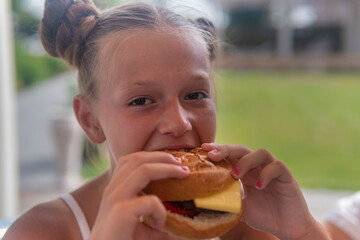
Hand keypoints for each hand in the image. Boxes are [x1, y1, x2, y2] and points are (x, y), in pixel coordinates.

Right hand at [89, 151, 188, 239]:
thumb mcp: (137, 223)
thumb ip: (154, 215)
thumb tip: (180, 216)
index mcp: (114, 189)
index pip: (130, 160)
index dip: (152, 155)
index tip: (172, 160)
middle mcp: (113, 189)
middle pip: (138, 158)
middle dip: (163, 156)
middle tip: (182, 164)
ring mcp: (115, 199)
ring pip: (144, 169)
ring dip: (167, 169)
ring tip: (183, 175)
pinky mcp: (121, 212)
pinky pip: (150, 201)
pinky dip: (161, 211)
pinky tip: (161, 225)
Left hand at [202, 143, 328, 239]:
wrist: (287, 228)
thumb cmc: (263, 216)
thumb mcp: (238, 208)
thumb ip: (225, 201)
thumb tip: (201, 201)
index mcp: (245, 172)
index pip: (230, 155)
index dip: (218, 150)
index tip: (203, 148)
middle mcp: (258, 168)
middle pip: (242, 149)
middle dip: (227, 149)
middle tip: (213, 155)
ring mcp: (272, 170)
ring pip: (261, 152)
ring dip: (246, 161)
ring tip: (235, 174)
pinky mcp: (286, 177)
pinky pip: (277, 166)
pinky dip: (266, 173)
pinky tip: (258, 186)